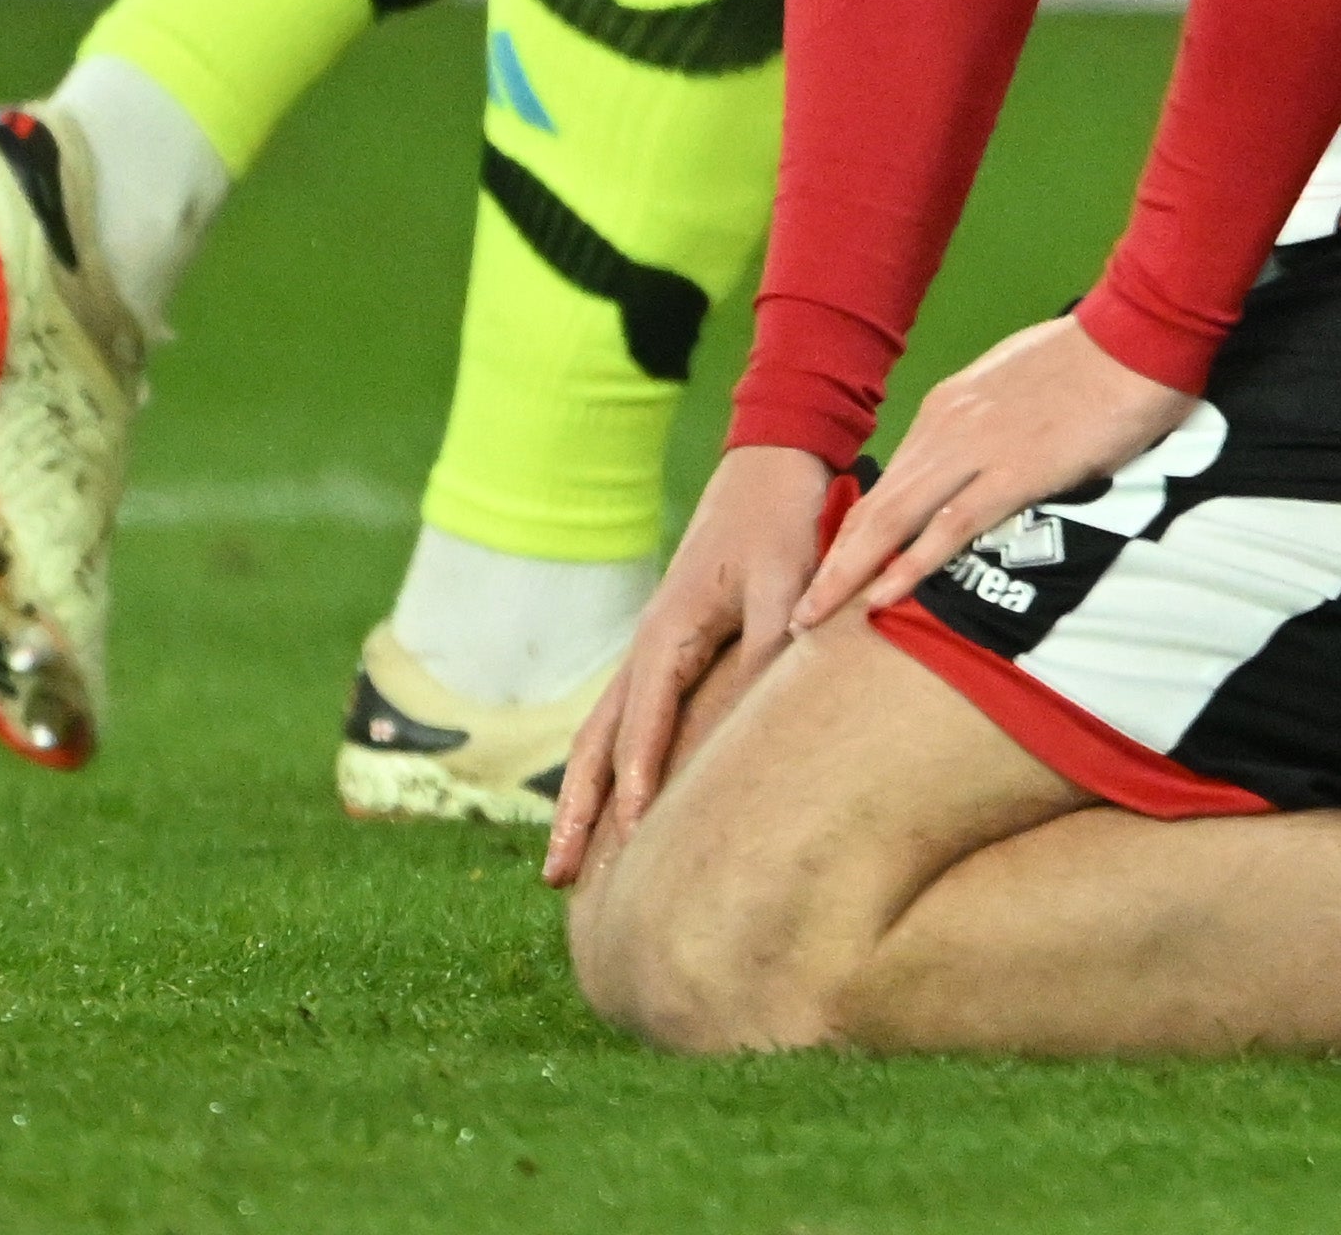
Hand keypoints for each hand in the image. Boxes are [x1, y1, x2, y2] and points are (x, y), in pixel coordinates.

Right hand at [550, 439, 832, 890]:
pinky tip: (618, 803)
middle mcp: (648, 649)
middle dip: (575, 814)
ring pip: (603, 737)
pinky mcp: (672, 649)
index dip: (635, 789)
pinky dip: (612, 767)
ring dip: (582, 799)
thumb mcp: (784, 579)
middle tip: (555, 880)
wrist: (771, 460)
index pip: (642, 730)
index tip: (630, 847)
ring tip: (567, 865)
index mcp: (667, 637)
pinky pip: (630, 720)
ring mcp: (654, 650)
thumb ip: (769, 643)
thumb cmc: (780, 518)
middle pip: (597, 746)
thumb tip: (760, 715)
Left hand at [796, 310, 1194, 643]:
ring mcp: (977, 450)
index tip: (831, 567)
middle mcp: (948, 427)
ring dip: (850, 572)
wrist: (1136, 336)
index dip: (855, 530)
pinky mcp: (1015, 472)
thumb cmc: (1091, 356)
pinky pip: (951, 527)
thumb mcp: (1019, 379)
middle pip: (876, 507)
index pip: (889, 481)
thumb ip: (989, 414)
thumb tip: (982, 445)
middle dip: (833, 562)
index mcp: (950, 406)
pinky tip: (883, 595)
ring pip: (895, 520)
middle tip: (801, 610)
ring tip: (816, 614)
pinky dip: (912, 564)